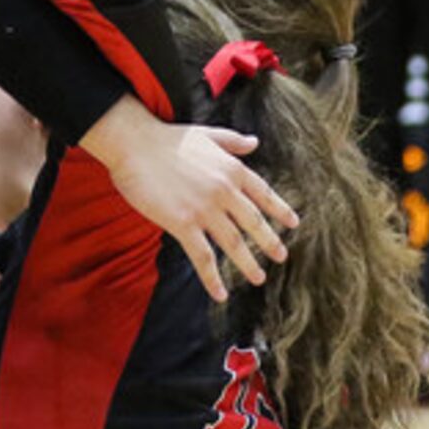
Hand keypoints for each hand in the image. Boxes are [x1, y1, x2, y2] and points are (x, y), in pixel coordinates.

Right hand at [81, 98, 298, 302]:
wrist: (134, 143)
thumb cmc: (167, 137)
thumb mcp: (206, 134)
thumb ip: (232, 141)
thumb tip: (255, 142)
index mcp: (232, 169)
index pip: (263, 194)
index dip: (280, 210)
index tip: (294, 224)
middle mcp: (224, 191)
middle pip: (254, 223)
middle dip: (270, 242)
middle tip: (281, 257)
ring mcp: (205, 209)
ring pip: (234, 243)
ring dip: (248, 263)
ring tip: (259, 277)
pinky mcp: (183, 223)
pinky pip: (203, 257)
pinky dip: (213, 278)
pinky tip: (220, 293)